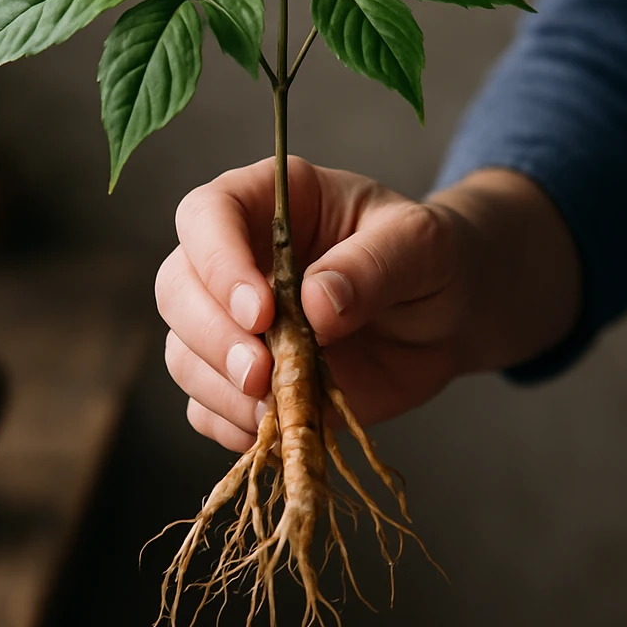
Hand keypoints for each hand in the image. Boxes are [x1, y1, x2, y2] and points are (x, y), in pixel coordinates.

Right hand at [156, 156, 581, 450]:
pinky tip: (277, 426)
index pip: (207, 214)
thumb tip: (315, 303)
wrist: (448, 315)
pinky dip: (232, 425)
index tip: (261, 311)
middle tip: (262, 373)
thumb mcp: (422, 244)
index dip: (218, 262)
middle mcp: (237, 257)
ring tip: (279, 404)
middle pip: (178, 287)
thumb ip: (373, 264)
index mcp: (270, 200)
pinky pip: (206, 407)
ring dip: (220, 387)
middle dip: (211, 336)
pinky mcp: (244, 380)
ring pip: (183, 351)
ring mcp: (233, 322)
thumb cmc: (432, 259)